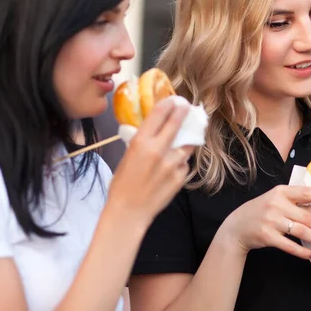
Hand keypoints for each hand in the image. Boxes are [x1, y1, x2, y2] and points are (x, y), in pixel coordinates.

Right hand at [108, 97, 194, 219]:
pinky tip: (170, 169)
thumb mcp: (127, 156)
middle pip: (177, 123)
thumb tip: (153, 129)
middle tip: (187, 106)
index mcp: (141, 142)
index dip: (168, 103)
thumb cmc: (122, 184)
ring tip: (179, 143)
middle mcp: (159, 150)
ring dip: (184, 142)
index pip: (159, 114)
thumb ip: (142, 142)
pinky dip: (180, 163)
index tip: (174, 99)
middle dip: (184, 112)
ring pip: (186, 145)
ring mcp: (172, 164)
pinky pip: (184, 163)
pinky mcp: (181, 177)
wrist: (129, 211)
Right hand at [219, 185, 310, 259]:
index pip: (307, 193)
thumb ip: (296, 203)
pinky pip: (290, 245)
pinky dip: (303, 251)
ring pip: (301, 231)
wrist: (237, 226)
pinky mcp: (267, 236)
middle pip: (308, 216)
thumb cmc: (262, 211)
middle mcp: (276, 204)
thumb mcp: (277, 200)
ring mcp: (271, 220)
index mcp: (281, 191)